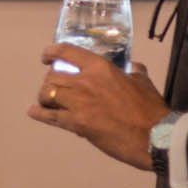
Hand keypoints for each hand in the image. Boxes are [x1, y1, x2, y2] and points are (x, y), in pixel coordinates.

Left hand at [26, 45, 168, 171]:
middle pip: (53, 76)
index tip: (46, 56)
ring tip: (48, 101)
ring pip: (47, 94)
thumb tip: (132, 67)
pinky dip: (39, 113)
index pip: (66, 52)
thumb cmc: (150, 108)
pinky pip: (50, 117)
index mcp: (100, 67)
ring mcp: (78, 103)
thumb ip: (134, 71)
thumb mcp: (143, 81)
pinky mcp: (76, 123)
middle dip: (50, 81)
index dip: (51, 52)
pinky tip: (33, 112)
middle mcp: (84, 81)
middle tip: (55, 87)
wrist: (154, 136)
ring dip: (45, 97)